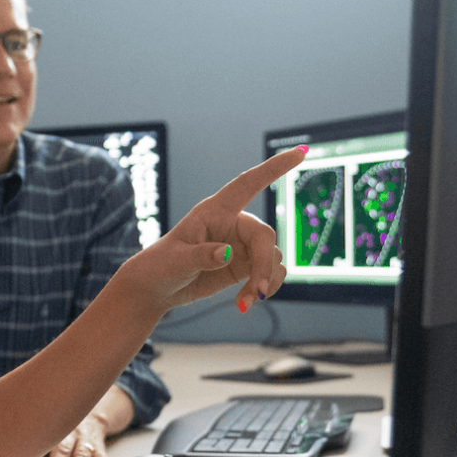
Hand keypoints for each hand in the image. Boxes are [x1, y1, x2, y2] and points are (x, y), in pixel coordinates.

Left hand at [17, 412, 111, 456]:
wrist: (88, 412)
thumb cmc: (57, 427)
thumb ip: (27, 444)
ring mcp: (84, 440)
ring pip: (82, 453)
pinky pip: (103, 456)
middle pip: (61, 449)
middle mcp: (68, 434)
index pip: (39, 447)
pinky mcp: (98, 447)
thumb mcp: (42, 428)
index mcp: (50, 430)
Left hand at [121, 146, 308, 315]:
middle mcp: (233, 224)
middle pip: (264, 236)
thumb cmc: (159, 266)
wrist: (155, 289)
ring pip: (271, 257)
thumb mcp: (175, 261)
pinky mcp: (245, 265)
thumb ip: (201, 256)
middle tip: (259, 291)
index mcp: (214, 211)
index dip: (274, 168)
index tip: (300, 153)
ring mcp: (241, 245)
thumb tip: (228, 252)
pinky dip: (264, 288)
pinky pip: (269, 273)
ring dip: (265, 281)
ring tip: (245, 302)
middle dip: (264, 264)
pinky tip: (246, 303)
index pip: (247, 184)